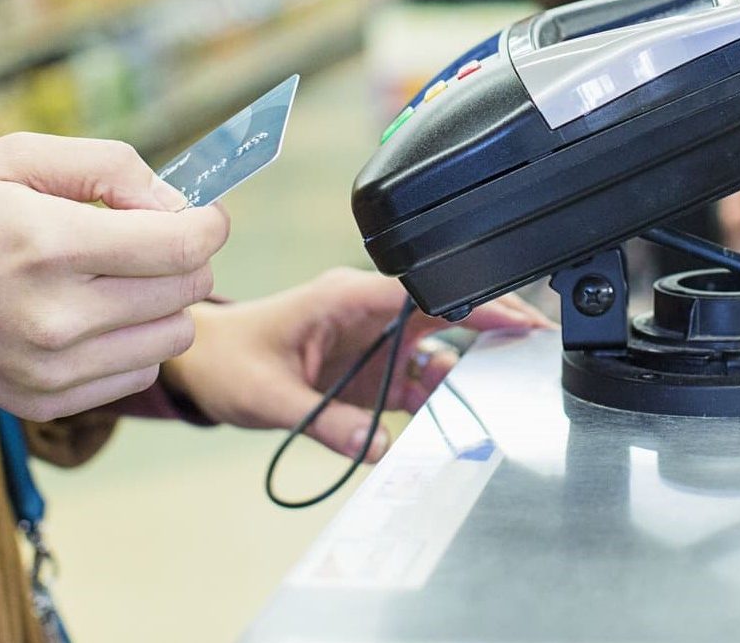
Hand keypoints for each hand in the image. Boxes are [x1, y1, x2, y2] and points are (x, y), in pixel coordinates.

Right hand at [0, 133, 229, 421]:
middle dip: (187, 255)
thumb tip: (178, 203)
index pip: (183, 245)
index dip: (209, 223)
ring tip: (119, 275)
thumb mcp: (10, 155)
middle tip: (152, 235)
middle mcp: (55, 317)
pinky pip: (139, 373)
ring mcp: (51, 369)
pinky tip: (95, 314)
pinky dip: (135, 341)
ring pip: (173, 336)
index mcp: (46, 244)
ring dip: (165, 301)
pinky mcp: (45, 401)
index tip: (201, 212)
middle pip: (187, 291)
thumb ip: (108, 166)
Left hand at [164, 268, 550, 460]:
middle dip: (492, 327)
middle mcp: (367, 312)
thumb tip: (377, 448)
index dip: (476, 302)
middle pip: (445, 312)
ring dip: (466, 372)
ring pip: (438, 349)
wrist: (203, 365)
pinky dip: (436, 398)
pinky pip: (415, 380)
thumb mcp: (271, 396)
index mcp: (346, 297)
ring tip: (499, 396)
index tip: (518, 320)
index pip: (425, 291)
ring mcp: (372, 339)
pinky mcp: (369, 367)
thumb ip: (327, 422)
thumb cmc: (229, 359)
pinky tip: (453, 419)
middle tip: (536, 351)